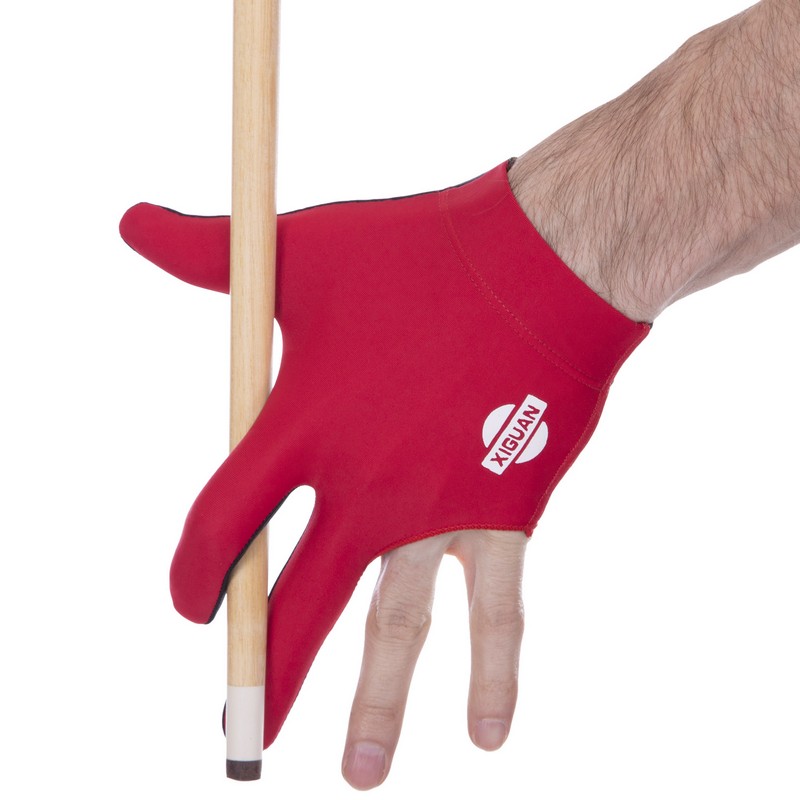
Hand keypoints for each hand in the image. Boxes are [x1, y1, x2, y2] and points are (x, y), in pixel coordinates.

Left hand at [119, 162, 647, 783]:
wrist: (541, 259)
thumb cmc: (417, 251)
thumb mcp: (299, 251)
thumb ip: (204, 252)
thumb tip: (126, 221)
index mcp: (302, 426)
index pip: (221, 526)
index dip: (194, 574)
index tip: (190, 603)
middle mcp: (362, 484)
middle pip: (297, 601)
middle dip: (265, 670)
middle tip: (238, 734)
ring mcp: (435, 509)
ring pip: (391, 627)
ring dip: (368, 704)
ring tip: (353, 774)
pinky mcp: (505, 512)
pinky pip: (497, 610)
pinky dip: (490, 673)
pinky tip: (485, 733)